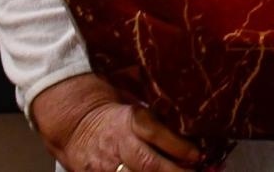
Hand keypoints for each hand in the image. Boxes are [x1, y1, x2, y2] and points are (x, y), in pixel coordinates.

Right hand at [29, 73, 197, 171]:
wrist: (74, 123)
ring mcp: (105, 165)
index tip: (199, 156)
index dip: (181, 148)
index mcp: (130, 120)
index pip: (158, 135)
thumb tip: (191, 128)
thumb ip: (158, 119)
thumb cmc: (113, 114)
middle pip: (149, 164)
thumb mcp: (135, 107)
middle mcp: (119, 144)